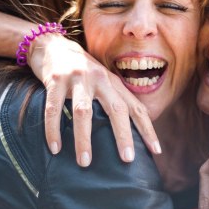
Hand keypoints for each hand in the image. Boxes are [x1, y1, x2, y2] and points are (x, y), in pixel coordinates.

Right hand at [27, 33, 160, 166]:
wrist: (52, 46)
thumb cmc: (81, 72)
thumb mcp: (102, 82)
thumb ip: (114, 101)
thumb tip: (129, 135)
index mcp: (113, 83)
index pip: (136, 107)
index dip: (147, 129)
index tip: (156, 151)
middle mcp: (99, 79)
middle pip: (116, 109)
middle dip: (123, 135)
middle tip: (127, 159)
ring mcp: (77, 78)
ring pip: (83, 112)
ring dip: (84, 139)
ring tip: (85, 162)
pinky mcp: (56, 80)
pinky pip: (54, 109)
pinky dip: (53, 130)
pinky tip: (55, 148)